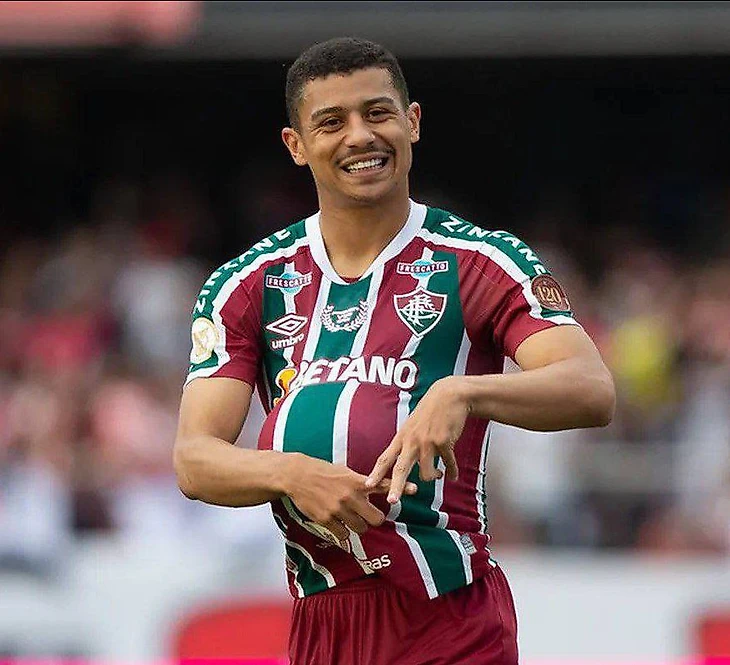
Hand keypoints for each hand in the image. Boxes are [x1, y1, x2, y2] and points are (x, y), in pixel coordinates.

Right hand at [282, 453, 416, 541]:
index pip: (384, 485)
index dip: (401, 488)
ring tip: (349, 519)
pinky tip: (336, 523)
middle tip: (369, 517)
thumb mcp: (345, 472)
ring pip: (360, 529)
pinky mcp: (326, 520)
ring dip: (358, 527)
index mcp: (357, 481)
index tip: (415, 490)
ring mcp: (338, 509)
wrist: (297, 475)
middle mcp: (350, 496)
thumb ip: (360, 482)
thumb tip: (373, 489)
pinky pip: (342, 535)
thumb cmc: (322, 472)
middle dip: (375, 520)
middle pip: (376, 519)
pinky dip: (342, 532)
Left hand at [365, 376, 468, 503]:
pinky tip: (452, 475)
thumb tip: (403, 461)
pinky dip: (451, 471)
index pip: (385, 458)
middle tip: (391, 501)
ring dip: (433, 477)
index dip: (376, 473)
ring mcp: (428, 442)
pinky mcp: (444, 442)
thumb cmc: (430, 410)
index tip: (367, 485)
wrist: (449, 395)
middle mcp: (412, 441)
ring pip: (427, 473)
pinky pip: (448, 464)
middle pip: (401, 468)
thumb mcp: (412, 424)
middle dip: (396, 487)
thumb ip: (407, 442)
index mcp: (402, 437)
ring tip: (438, 475)